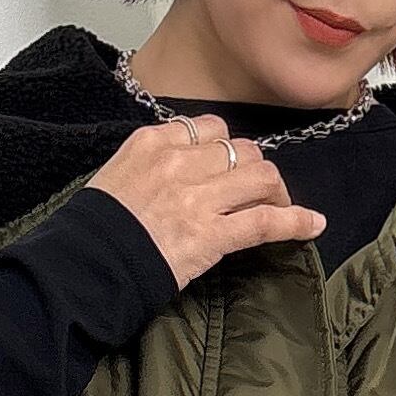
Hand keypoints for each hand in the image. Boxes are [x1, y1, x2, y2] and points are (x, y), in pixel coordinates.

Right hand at [81, 118, 328, 289]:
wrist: (81, 267)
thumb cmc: (93, 231)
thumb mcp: (116, 178)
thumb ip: (150, 166)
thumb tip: (179, 171)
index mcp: (153, 143)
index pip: (208, 128)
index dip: (225, 149)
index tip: (226, 168)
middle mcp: (180, 162)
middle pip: (240, 149)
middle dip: (253, 170)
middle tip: (254, 193)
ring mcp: (198, 198)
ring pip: (260, 176)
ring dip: (275, 191)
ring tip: (278, 207)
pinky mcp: (212, 235)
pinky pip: (266, 220)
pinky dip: (296, 221)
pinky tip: (314, 224)